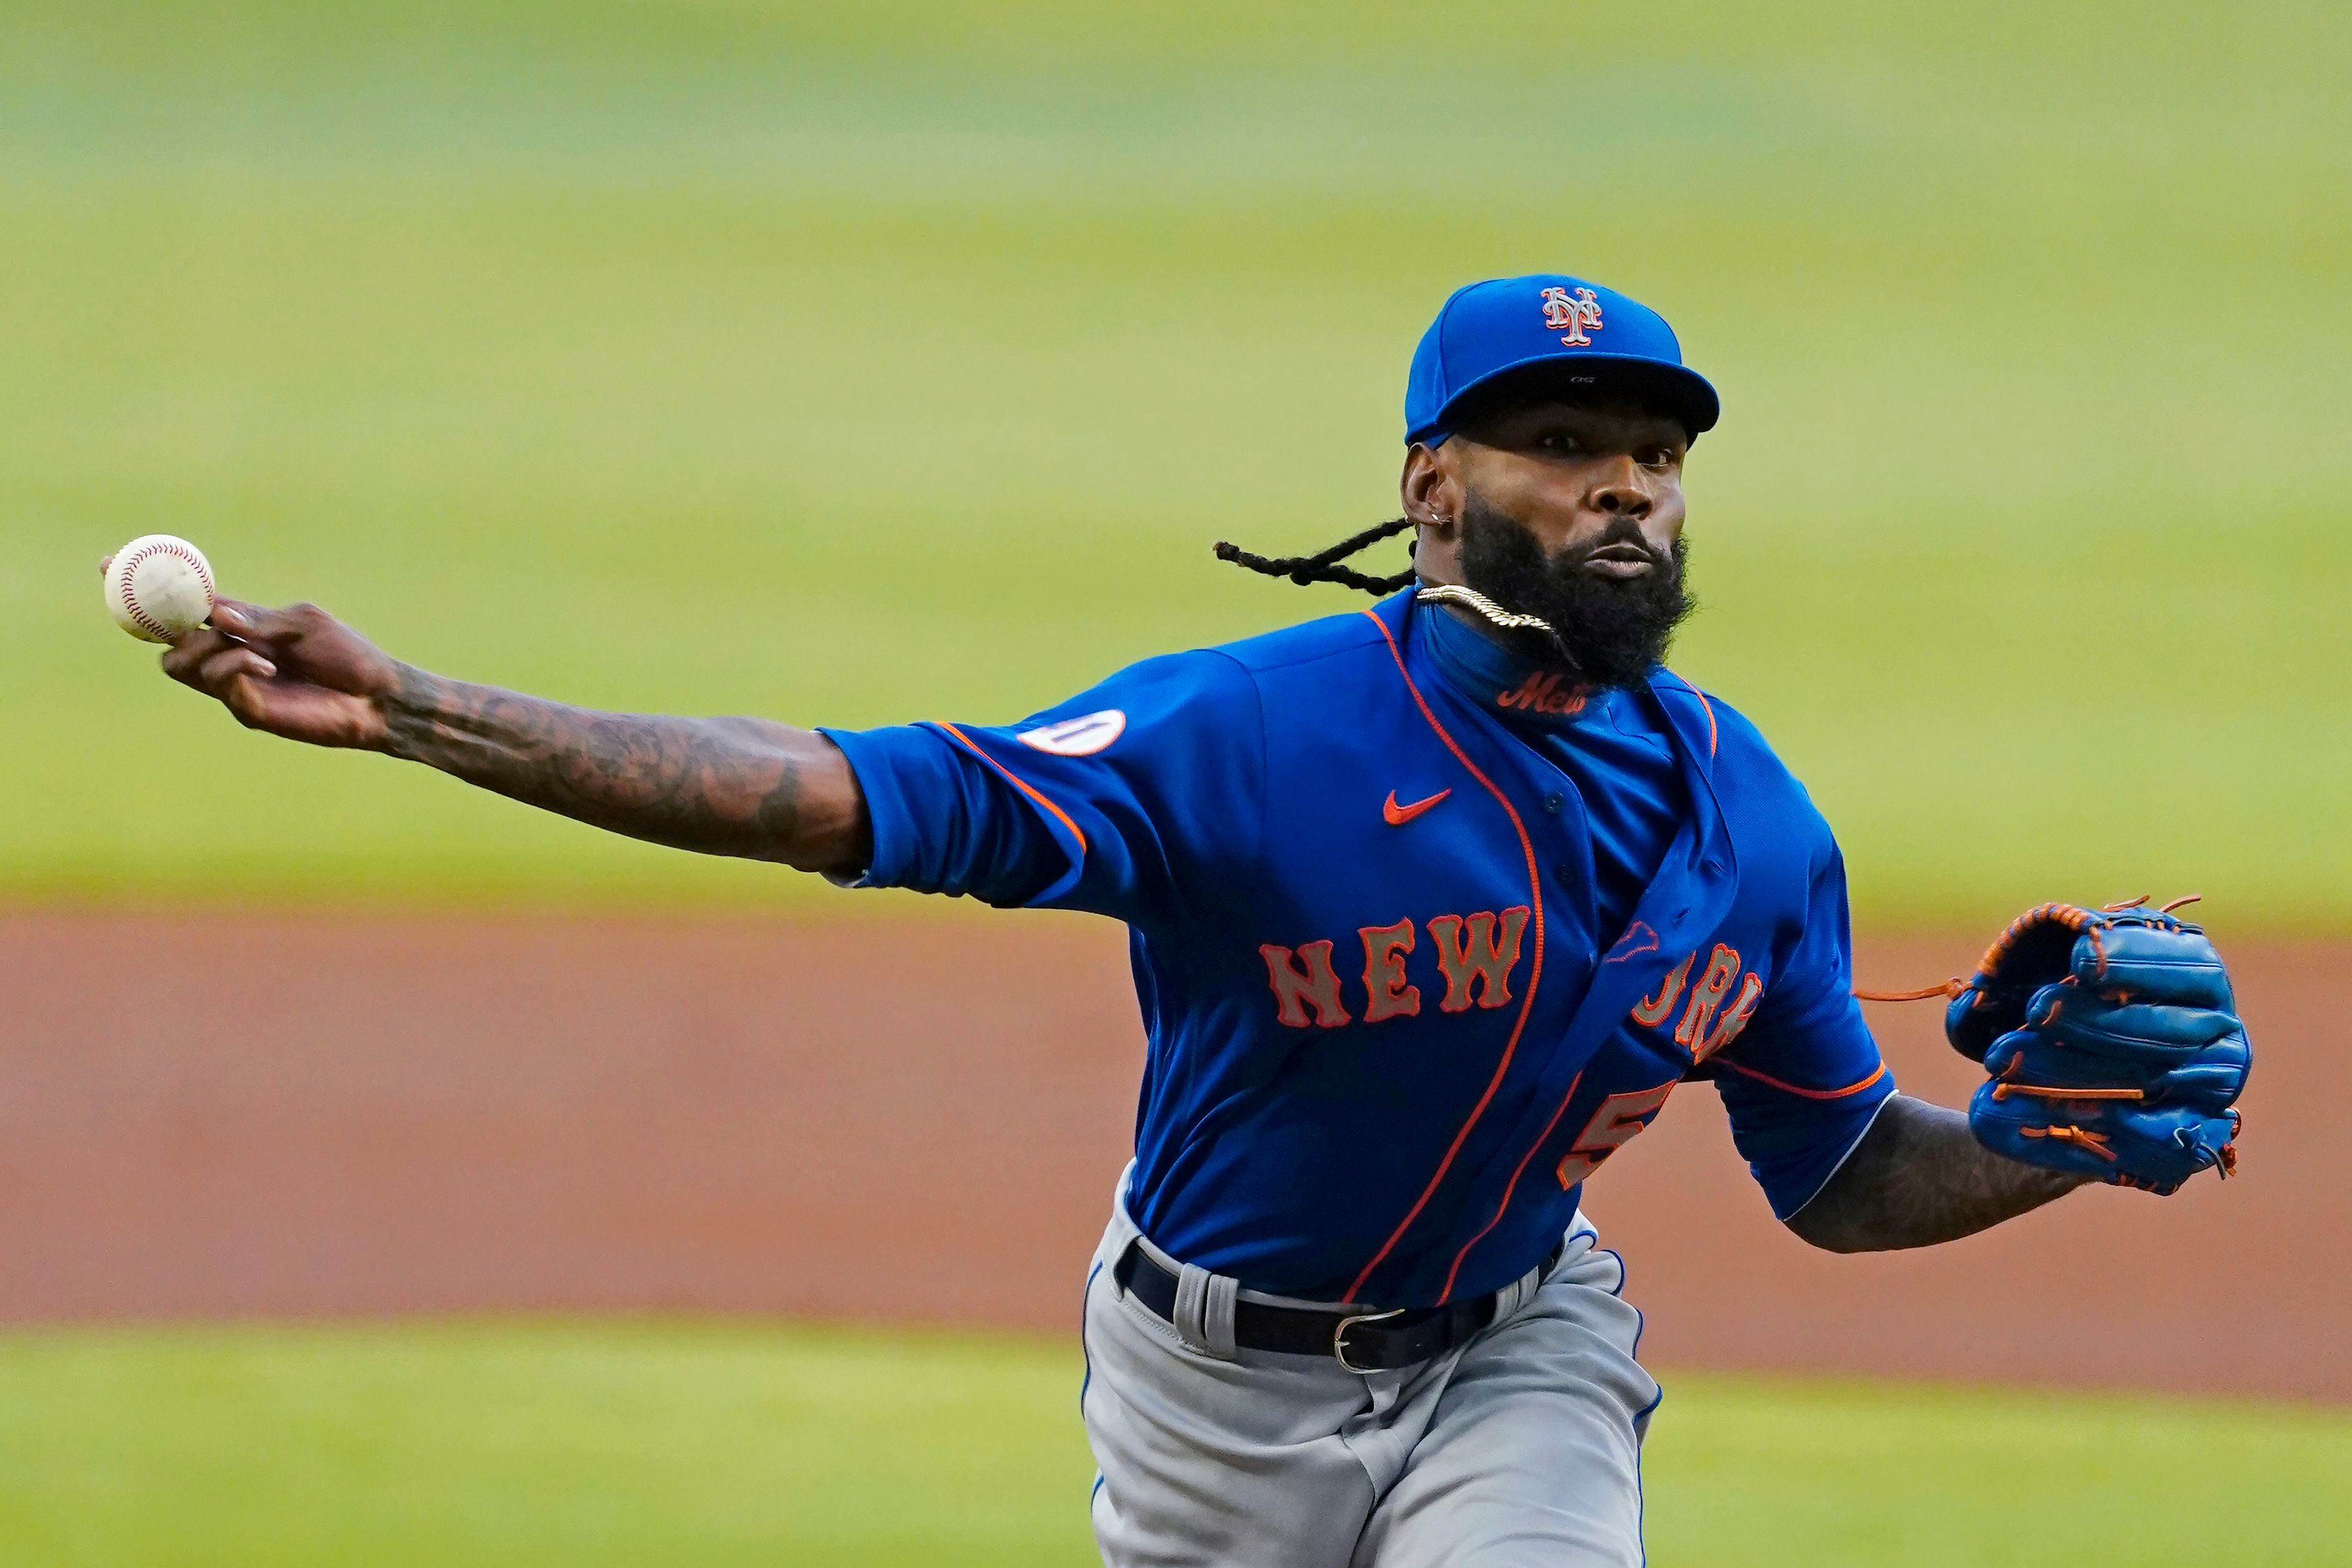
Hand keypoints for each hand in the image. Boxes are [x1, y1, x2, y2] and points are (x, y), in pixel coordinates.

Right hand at [150, 582, 402, 749]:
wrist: (375, 695)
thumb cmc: (346, 654)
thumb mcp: (301, 622)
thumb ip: (255, 617)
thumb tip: (211, 611)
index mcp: (239, 627)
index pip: (182, 608)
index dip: (143, 589)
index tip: (106, 564)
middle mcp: (228, 655)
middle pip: (167, 642)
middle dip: (168, 625)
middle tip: (199, 619)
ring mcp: (233, 685)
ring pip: (181, 664)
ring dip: (209, 649)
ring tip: (255, 650)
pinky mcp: (246, 709)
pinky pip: (216, 683)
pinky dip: (235, 666)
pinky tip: (267, 666)